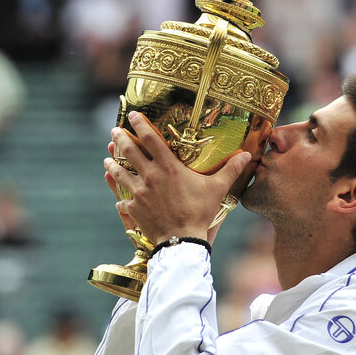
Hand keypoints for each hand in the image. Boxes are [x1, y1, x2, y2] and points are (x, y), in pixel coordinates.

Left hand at [104, 111, 250, 244]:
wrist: (182, 239)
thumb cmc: (200, 212)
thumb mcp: (217, 189)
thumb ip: (231, 170)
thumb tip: (248, 155)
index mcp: (169, 167)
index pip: (151, 139)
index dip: (139, 124)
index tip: (131, 115)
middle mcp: (150, 176)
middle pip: (129, 152)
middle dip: (120, 139)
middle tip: (114, 131)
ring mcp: (139, 192)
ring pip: (120, 173)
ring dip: (112, 164)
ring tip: (107, 158)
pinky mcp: (134, 208)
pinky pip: (123, 201)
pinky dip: (121, 199)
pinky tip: (119, 199)